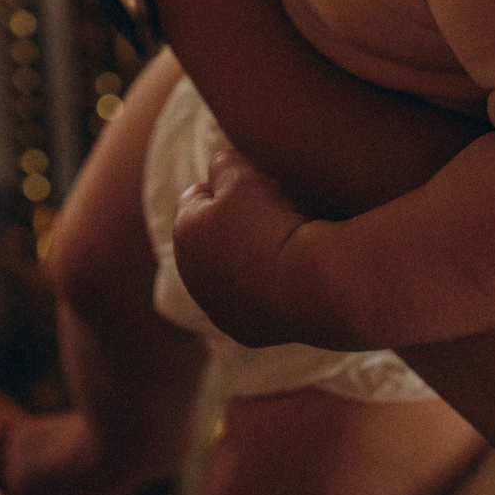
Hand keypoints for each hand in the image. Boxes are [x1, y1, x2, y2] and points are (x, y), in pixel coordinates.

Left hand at [169, 144, 345, 350]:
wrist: (310, 286)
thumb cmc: (271, 224)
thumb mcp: (243, 175)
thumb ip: (225, 163)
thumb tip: (221, 163)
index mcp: (184, 235)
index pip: (197, 197)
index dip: (226, 184)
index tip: (257, 182)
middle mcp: (193, 277)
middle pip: (213, 236)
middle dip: (236, 220)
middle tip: (275, 207)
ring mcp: (219, 309)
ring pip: (232, 271)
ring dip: (251, 255)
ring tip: (287, 240)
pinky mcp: (247, 332)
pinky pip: (254, 300)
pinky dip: (267, 287)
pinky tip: (291, 274)